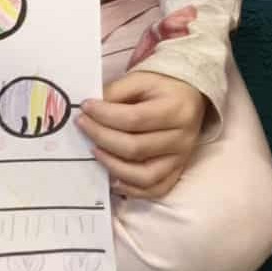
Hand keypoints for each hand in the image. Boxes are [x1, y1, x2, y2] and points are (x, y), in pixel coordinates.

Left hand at [78, 72, 205, 199]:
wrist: (189, 96)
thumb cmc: (162, 87)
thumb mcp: (141, 80)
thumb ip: (115, 92)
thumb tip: (88, 111)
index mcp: (176, 109)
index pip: (134, 119)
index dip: (105, 116)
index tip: (85, 108)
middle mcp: (182, 138)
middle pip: (135, 148)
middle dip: (101, 137)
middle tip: (82, 125)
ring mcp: (181, 159)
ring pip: (144, 176)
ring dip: (113, 166)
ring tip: (94, 151)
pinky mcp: (177, 172)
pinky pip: (154, 190)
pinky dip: (131, 189)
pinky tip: (112, 177)